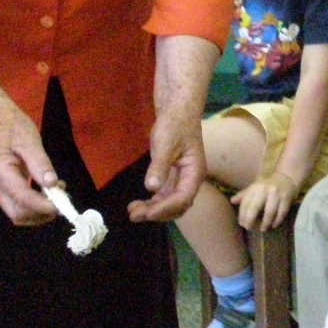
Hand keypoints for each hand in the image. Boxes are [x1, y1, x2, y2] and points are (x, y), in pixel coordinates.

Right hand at [0, 107, 58, 225]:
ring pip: (19, 213)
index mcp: (1, 173)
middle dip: (40, 215)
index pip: (22, 198)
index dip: (42, 206)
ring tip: (57, 198)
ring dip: (39, 212)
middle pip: (17, 214)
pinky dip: (36, 205)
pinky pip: (20, 204)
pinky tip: (50, 193)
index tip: (61, 206)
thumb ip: (40, 163)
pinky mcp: (6, 188)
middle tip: (60, 204)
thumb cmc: (13, 127)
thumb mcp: (29, 141)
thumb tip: (52, 184)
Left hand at [129, 108, 204, 222]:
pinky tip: (138, 204)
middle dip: (157, 213)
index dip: (164, 208)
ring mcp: (182, 180)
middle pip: (177, 206)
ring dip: (153, 210)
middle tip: (134, 215)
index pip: (182, 198)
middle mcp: (190, 180)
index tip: (146, 213)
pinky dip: (152, 203)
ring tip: (133, 212)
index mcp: (195, 173)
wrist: (177, 112)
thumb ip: (160, 166)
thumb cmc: (175, 124)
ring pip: (170, 204)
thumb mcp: (166, 143)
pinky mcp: (172, 177)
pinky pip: (164, 196)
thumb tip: (151, 187)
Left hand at [232, 173, 299, 231]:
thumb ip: (244, 195)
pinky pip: (281, 213)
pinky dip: (277, 220)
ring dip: (265, 223)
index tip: (242, 223)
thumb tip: (232, 201)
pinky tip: (273, 225)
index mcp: (255, 187)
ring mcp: (276, 194)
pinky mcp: (287, 198)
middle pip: (255, 207)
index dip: (242, 214)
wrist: (286, 178)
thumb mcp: (255, 187)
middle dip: (250, 219)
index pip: (246, 202)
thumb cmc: (267, 185)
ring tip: (262, 229)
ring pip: (270, 212)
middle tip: (249, 228)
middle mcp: (265, 190)